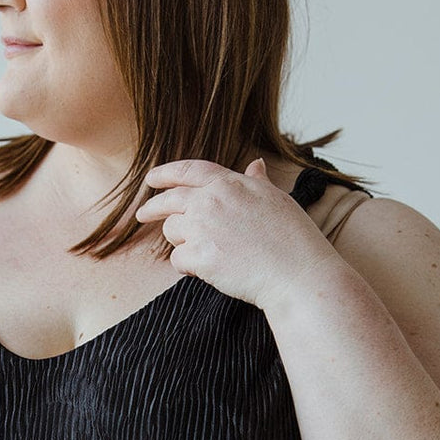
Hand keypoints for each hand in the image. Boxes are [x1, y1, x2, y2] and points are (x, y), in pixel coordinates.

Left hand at [135, 157, 349, 309]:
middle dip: (152, 207)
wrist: (297, 273)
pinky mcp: (199, 257)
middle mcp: (211, 201)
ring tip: (207, 252)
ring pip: (172, 231)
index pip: (189, 171)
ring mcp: (203, 228)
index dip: (166, 173)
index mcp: (230, 183)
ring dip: (181, 241)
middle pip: (169, 200)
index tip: (152, 178)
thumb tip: (255, 165)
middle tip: (142, 214)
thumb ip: (256, 182)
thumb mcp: (276, 199)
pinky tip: (208, 270)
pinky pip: (178, 260)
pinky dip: (188, 267)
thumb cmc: (293, 238)